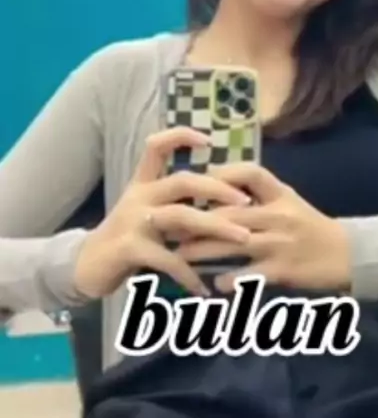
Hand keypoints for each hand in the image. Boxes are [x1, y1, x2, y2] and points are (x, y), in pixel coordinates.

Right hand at [73, 129, 250, 299]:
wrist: (86, 267)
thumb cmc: (127, 237)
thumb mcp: (148, 214)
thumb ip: (177, 204)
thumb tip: (221, 201)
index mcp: (143, 183)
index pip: (157, 146)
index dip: (180, 136)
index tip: (209, 140)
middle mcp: (139, 196)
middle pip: (182, 181)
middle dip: (218, 188)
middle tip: (246, 201)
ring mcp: (133, 221)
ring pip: (181, 216)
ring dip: (216, 227)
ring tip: (243, 239)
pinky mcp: (129, 248)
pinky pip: (168, 259)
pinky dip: (189, 273)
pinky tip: (203, 287)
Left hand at [177, 162, 350, 293]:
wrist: (346, 253)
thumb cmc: (310, 225)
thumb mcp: (288, 200)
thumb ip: (258, 193)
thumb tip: (217, 185)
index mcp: (279, 193)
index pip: (250, 173)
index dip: (223, 174)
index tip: (196, 180)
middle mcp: (277, 215)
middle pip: (230, 212)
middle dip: (196, 218)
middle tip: (167, 224)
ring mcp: (279, 242)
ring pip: (234, 243)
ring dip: (202, 250)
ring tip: (178, 255)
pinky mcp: (283, 270)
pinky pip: (251, 275)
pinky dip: (231, 280)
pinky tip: (213, 285)